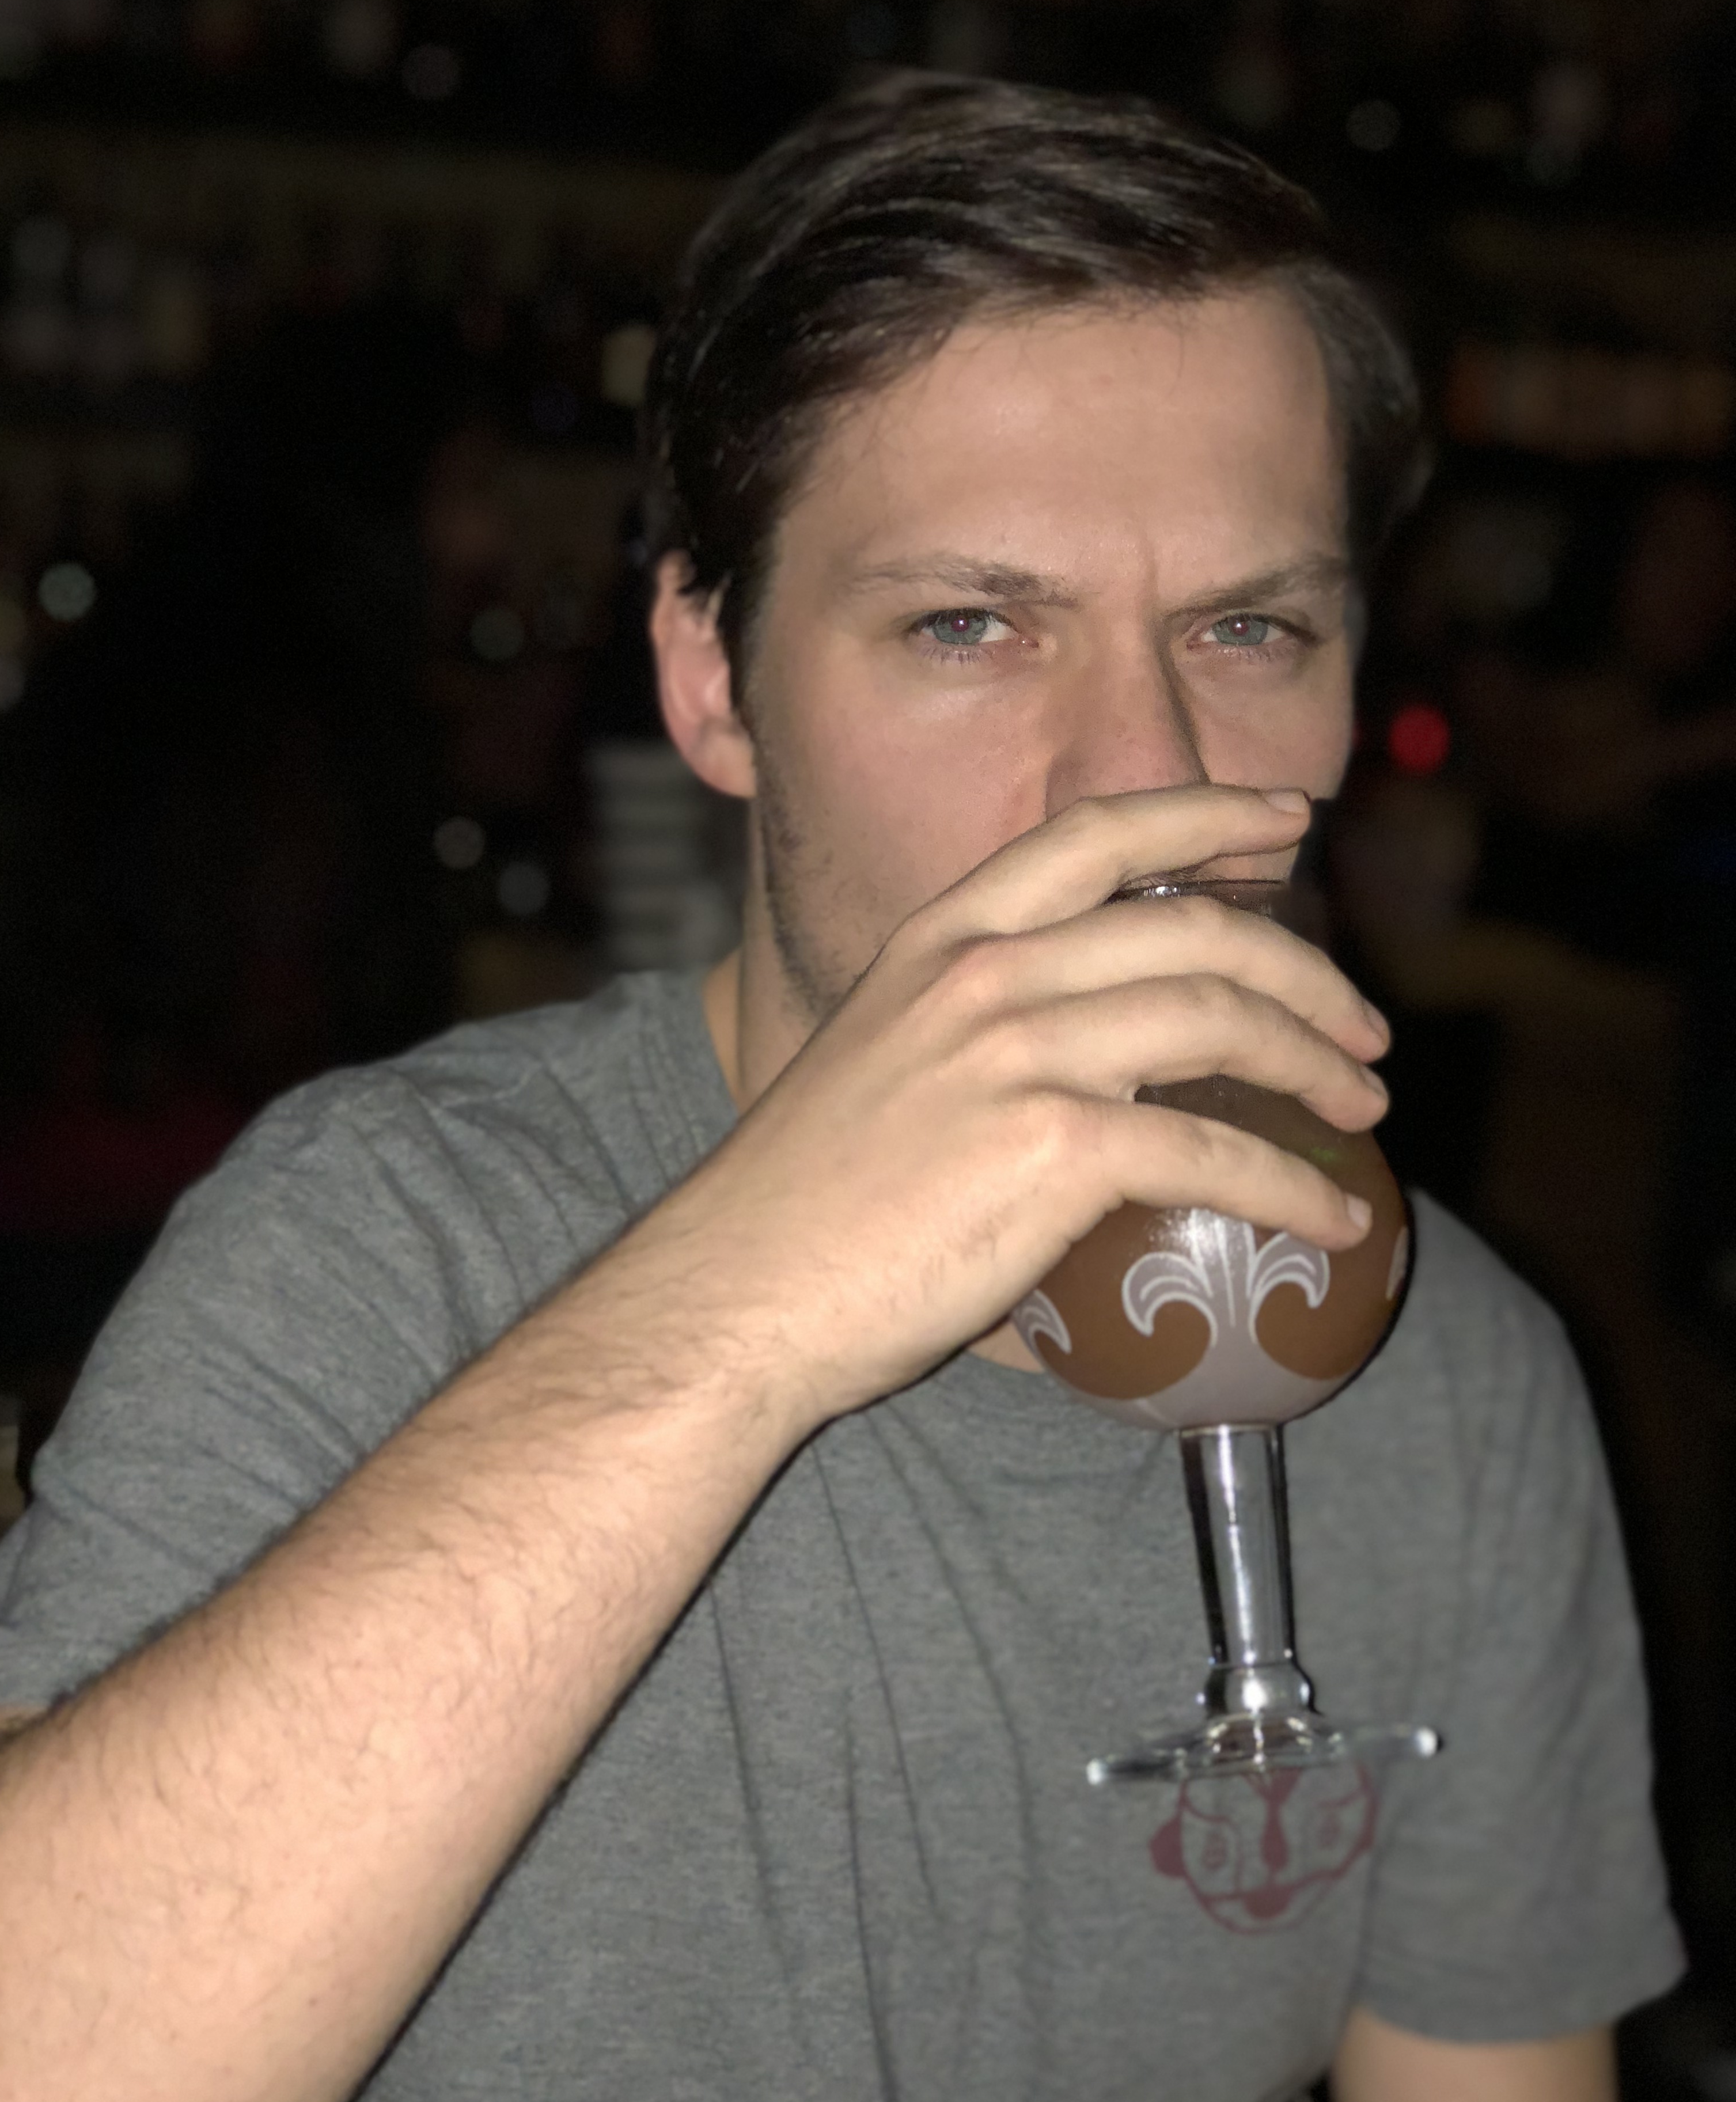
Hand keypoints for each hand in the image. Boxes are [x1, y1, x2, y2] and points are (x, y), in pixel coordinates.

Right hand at [594, 786, 1389, 1435]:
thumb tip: (1089, 1059)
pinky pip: (1215, 1151)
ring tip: (1364, 1107)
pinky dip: (1295, 1186)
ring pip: (1220, 1021)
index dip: (1205, 814)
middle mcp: (985, 971)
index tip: (1286, 821)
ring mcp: (1019, 1053)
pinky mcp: (1052, 1148)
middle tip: (1362, 1025)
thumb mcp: (885, 1055)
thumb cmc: (806, 1198)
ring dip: (1317, 1062)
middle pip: (1192, 927)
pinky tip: (1333, 1216)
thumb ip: (980, 1027)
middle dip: (1303, 968)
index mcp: (942, 936)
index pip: (1097, 833)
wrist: (737, 1287)